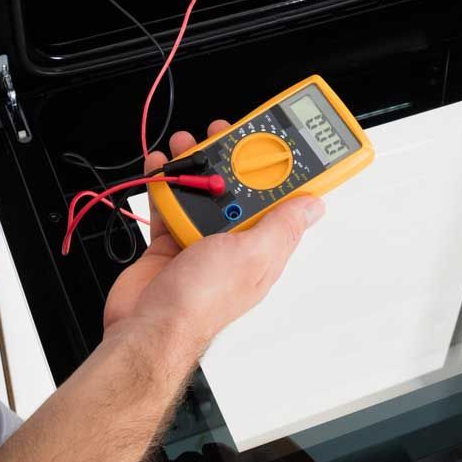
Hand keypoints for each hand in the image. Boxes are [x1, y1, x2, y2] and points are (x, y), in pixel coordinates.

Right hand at [102, 121, 324, 360]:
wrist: (148, 327)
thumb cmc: (200, 303)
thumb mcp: (251, 256)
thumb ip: (281, 226)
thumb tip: (314, 205)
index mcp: (262, 249)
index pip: (282, 203)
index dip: (283, 171)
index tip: (279, 142)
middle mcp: (234, 245)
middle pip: (239, 191)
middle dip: (231, 159)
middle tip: (223, 134)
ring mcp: (201, 243)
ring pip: (203, 193)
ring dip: (194, 166)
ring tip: (187, 145)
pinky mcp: (171, 243)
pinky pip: (171, 204)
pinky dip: (165, 183)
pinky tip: (162, 167)